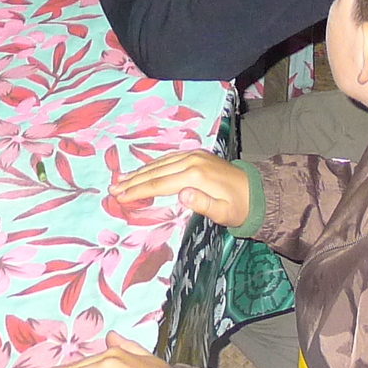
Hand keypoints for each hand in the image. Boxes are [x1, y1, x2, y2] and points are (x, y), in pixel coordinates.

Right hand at [112, 151, 251, 226]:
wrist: (256, 191)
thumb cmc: (238, 208)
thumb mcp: (224, 213)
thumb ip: (203, 205)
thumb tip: (181, 194)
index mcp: (196, 175)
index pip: (159, 183)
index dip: (138, 190)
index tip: (119, 196)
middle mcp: (193, 161)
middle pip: (156, 171)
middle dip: (133, 180)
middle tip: (112, 189)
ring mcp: (195, 155)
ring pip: (161, 163)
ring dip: (140, 172)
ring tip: (120, 180)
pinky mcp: (197, 155)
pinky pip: (170, 158)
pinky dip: (153, 164)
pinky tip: (143, 170)